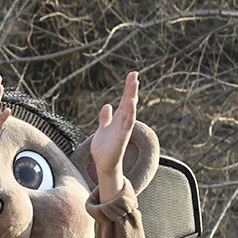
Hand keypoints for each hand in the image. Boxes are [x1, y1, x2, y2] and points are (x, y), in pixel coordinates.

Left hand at [91, 71, 137, 201]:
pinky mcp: (122, 137)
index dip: (128, 88)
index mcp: (118, 118)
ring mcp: (123, 129)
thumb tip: (107, 105)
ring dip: (132, 97)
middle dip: (131, 88)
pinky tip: (131, 103)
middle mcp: (122, 122)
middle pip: (128, 102)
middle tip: (135, 74)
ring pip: (129, 110)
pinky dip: (130, 113)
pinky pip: (127, 123)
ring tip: (134, 83)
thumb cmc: (104, 147)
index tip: (132, 75)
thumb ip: (105, 118)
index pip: (125, 100)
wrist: (103, 163)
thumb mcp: (103, 128)